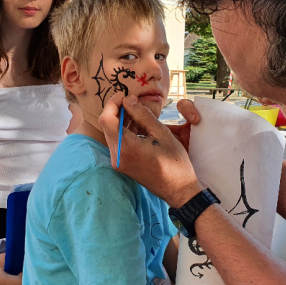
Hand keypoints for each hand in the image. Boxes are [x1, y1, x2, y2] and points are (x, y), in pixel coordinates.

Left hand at [99, 93, 203, 207]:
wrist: (178, 189)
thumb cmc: (174, 162)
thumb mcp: (161, 133)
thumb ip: (142, 115)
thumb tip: (128, 99)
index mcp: (125, 147)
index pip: (107, 118)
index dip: (113, 103)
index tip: (125, 95)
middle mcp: (116, 155)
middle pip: (107, 125)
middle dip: (117, 110)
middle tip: (132, 100)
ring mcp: (118, 162)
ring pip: (112, 133)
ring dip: (121, 120)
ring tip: (137, 110)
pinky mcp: (122, 164)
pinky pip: (118, 142)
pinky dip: (125, 131)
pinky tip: (138, 124)